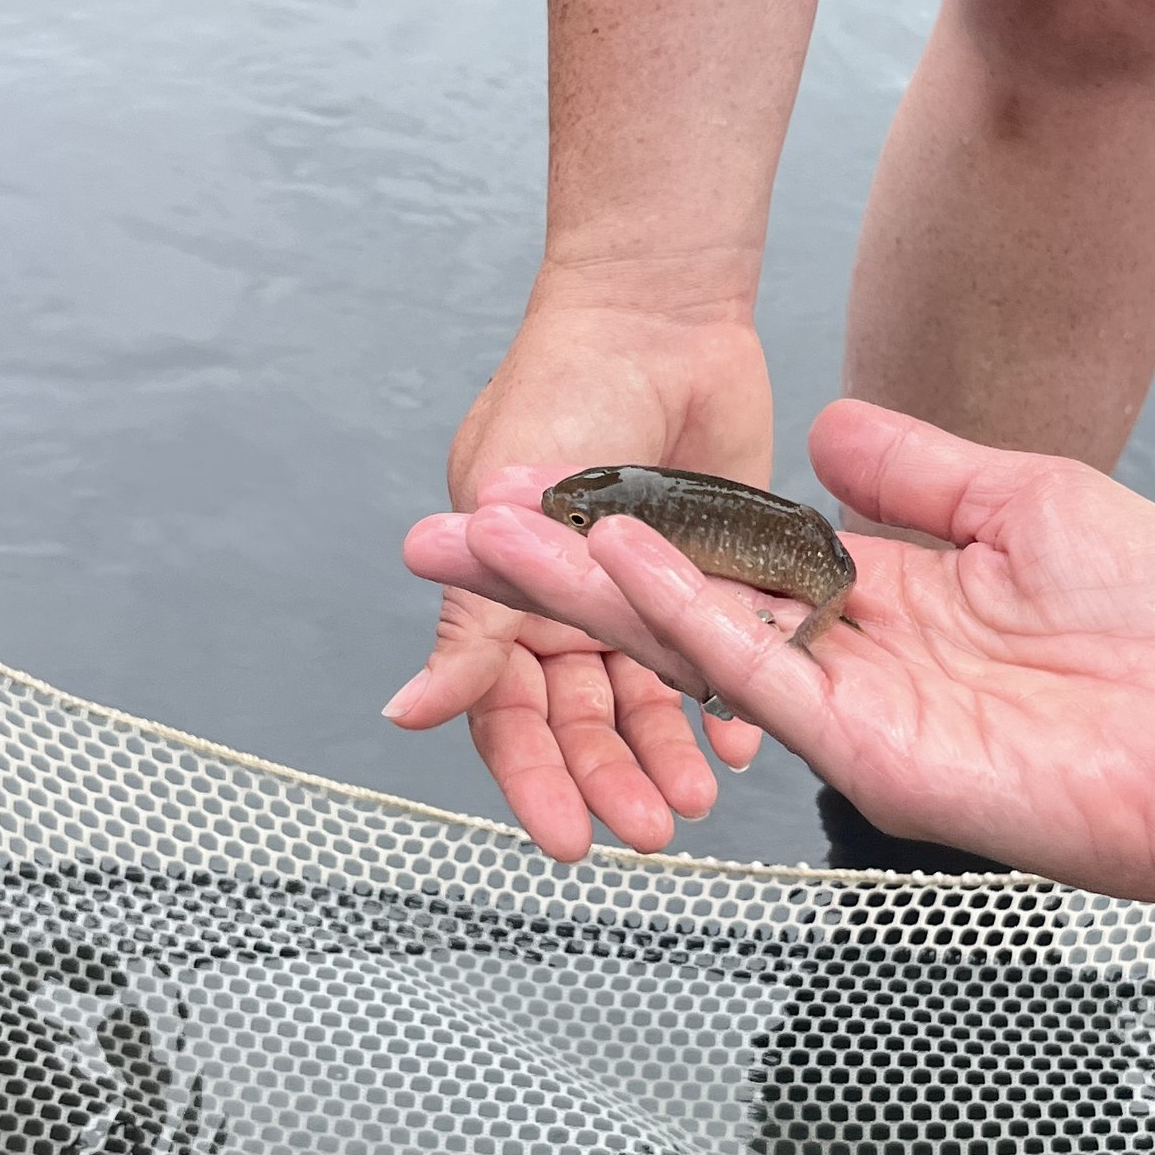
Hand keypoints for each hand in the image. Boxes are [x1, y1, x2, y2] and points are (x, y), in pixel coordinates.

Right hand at [387, 284, 774, 861]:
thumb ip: (473, 623)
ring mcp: (649, 597)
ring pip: (654, 703)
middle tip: (648, 830)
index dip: (537, 780)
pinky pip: (725, 657)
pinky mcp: (718, 574)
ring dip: (671, 755)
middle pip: (586, 724)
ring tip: (697, 802)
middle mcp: (577, 611)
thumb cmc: (561, 390)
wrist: (657, 313)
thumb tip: (409, 712)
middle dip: (613, 780)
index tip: (564, 840)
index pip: (513, 718)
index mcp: (512, 602)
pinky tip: (744, 741)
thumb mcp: (503, 515)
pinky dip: (733, 700)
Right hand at [407, 398, 1154, 901]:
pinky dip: (697, 624)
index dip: (631, 523)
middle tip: (446, 533)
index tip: (535, 483)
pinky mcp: (885, 759)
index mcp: (878, 606)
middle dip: (557, 574)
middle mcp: (850, 665)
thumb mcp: (1025, 501)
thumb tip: (827, 430)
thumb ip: (915, 472)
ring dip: (594, 594)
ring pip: (696, 649)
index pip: (726, 557)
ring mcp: (858, 720)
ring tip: (501, 540)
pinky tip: (629, 570)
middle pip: (676, 609)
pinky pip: (771, 681)